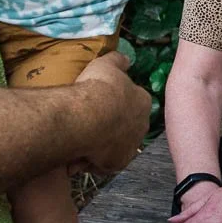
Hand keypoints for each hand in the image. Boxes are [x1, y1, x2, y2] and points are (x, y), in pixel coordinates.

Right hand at [71, 53, 150, 173]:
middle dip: (111, 126)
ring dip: (101, 144)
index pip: (133, 102)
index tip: (100, 103)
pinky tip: (78, 154)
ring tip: (80, 140)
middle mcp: (141, 125)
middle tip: (90, 123)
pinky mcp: (117, 163)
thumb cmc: (97, 87)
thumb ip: (118, 60)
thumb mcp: (106, 64)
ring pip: (115, 146)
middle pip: (126, 126)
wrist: (86, 116)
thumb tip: (126, 59)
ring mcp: (131, 146)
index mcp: (143, 101)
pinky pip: (104, 163)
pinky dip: (92, 160)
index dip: (115, 102)